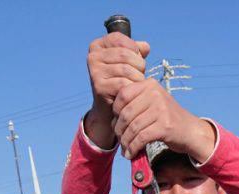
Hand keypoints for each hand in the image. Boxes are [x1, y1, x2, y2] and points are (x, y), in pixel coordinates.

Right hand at [85, 32, 149, 147]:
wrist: (110, 110)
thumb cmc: (121, 82)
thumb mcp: (128, 63)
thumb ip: (137, 51)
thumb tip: (145, 47)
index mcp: (98, 46)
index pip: (121, 39)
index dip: (134, 50)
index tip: (136, 61)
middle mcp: (93, 57)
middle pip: (125, 54)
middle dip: (139, 65)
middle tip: (140, 76)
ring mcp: (94, 72)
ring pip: (126, 69)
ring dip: (138, 78)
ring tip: (137, 85)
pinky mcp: (99, 87)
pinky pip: (123, 84)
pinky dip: (132, 89)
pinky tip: (132, 94)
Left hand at [112, 79, 215, 163]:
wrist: (190, 131)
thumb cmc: (166, 119)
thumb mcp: (152, 103)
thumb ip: (135, 104)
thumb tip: (112, 120)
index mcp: (150, 84)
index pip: (123, 94)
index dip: (115, 110)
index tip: (117, 123)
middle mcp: (155, 94)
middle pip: (126, 113)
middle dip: (119, 130)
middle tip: (119, 139)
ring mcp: (161, 109)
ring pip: (132, 127)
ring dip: (125, 142)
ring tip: (124, 149)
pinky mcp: (164, 126)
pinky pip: (141, 138)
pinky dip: (133, 148)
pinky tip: (131, 154)